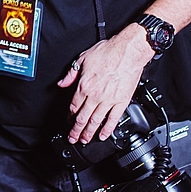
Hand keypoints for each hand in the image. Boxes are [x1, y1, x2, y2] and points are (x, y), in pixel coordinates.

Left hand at [57, 25, 153, 143]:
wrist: (128, 51)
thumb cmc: (108, 52)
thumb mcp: (82, 59)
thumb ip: (71, 74)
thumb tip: (62, 83)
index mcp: (84, 85)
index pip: (74, 106)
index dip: (70, 117)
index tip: (68, 122)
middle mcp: (95, 95)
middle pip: (82, 117)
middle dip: (76, 130)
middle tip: (73, 138)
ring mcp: (109, 100)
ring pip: (96, 121)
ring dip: (88, 132)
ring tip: (84, 140)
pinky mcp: (122, 101)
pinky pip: (113, 119)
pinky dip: (107, 129)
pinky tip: (103, 135)